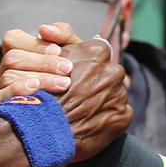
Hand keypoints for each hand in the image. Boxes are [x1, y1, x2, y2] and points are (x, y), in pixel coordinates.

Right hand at [0, 22, 84, 104]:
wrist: (78, 107)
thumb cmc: (70, 74)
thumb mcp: (71, 50)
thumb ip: (61, 33)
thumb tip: (43, 29)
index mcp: (17, 52)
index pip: (12, 39)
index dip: (35, 44)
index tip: (58, 51)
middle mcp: (4, 70)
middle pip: (12, 59)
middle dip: (42, 63)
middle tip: (67, 69)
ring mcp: (0, 89)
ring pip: (9, 77)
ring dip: (39, 78)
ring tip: (63, 84)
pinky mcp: (1, 109)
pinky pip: (1, 98)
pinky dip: (18, 91)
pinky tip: (37, 90)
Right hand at [53, 40, 132, 160]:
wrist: (42, 129)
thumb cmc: (43, 91)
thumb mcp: (49, 56)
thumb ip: (67, 39)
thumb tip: (94, 36)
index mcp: (97, 52)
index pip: (100, 51)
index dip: (87, 64)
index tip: (77, 75)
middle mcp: (112, 71)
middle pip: (109, 73)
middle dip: (98, 81)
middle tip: (79, 94)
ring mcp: (119, 95)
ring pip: (114, 93)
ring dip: (102, 99)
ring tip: (82, 110)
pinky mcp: (123, 117)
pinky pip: (118, 114)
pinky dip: (107, 118)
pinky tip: (90, 122)